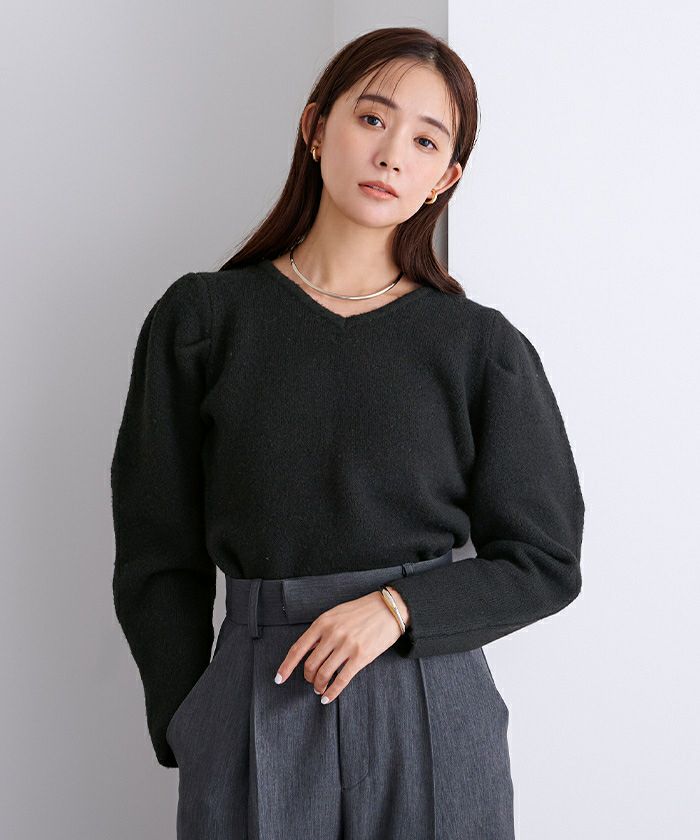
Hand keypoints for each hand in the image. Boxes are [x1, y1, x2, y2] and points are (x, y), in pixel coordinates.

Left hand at [273, 587, 410, 703]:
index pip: (298, 648)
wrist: (388, 609)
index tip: (279, 678)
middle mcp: (332, 634)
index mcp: (323, 622)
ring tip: (319, 689)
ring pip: (323, 674)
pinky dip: (332, 692)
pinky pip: (341, 680)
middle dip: (308, 677)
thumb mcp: (336, 614)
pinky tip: (327, 697)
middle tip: (311, 681)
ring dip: (318, 686)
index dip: (286, 666)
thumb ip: (321, 631)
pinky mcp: (361, 657)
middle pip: (310, 664)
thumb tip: (307, 651)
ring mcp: (346, 646)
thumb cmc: (361, 612)